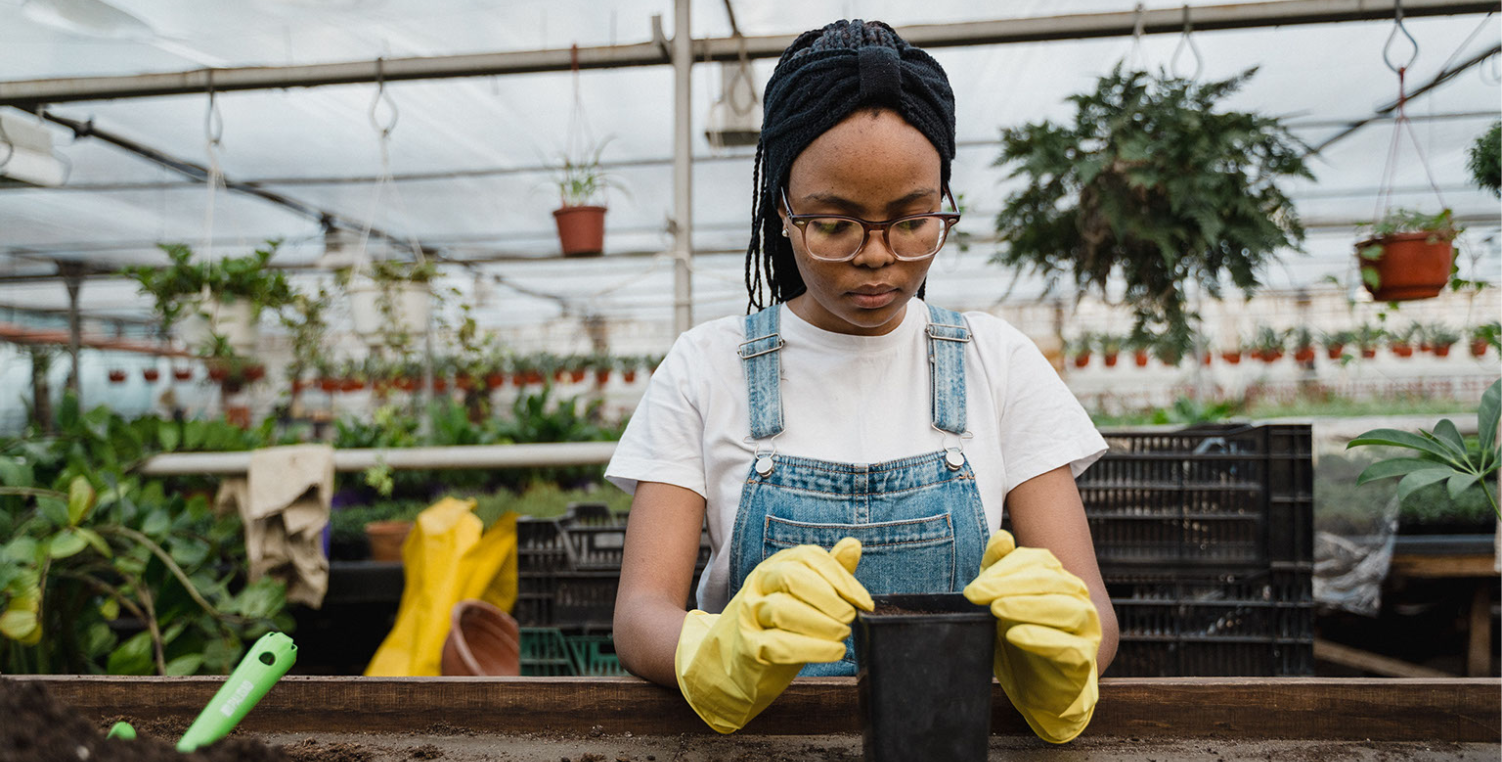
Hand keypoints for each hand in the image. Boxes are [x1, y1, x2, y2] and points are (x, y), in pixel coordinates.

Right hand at [675, 537, 872, 733]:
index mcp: (776, 567)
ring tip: (842, 635)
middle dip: (828, 597)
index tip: (864, 602)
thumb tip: (853, 544)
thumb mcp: (803, 595)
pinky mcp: (747, 647)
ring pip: (782, 610)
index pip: (809, 557)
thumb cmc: (777, 627)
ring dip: (820, 623)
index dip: (841, 578)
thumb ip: (829, 572)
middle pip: (791, 577)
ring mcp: (749, 615)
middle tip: (849, 617)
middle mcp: (759, 585)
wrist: (731, 664)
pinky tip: (832, 651)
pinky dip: (811, 649)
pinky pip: (777, 645)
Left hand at [963, 530, 1100, 743]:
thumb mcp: (1001, 603)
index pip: (1037, 561)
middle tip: (976, 594)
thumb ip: (999, 570)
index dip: (1005, 569)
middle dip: (1009, 584)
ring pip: (1067, 609)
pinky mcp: (1084, 660)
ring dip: (1028, 606)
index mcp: (1059, 579)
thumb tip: (1002, 536)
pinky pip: (1070, 647)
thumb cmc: (1021, 640)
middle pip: (1049, 581)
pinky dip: (1042, 639)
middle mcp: (1078, 598)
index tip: (973, 587)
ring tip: (997, 609)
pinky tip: (1015, 635)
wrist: (1040, 690)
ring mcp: (1086, 629)